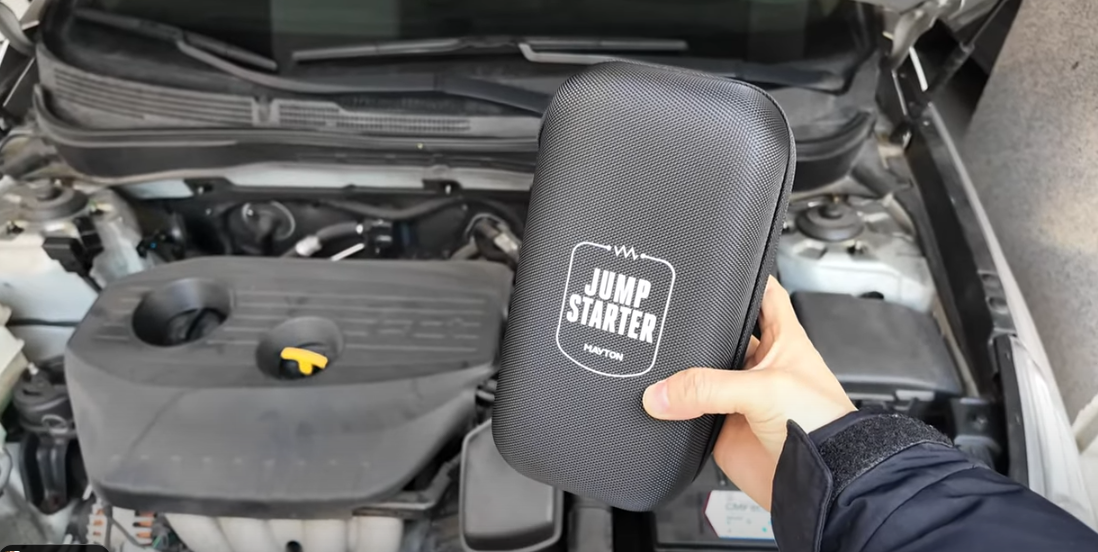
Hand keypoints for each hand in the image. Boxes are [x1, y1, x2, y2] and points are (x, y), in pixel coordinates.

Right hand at [641, 277, 854, 509]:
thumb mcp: (765, 389)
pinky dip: (672, 413)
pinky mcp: (723, 430)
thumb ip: (708, 386)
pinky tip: (657, 406)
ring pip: (699, 377)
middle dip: (695, 329)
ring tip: (651, 362)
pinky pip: (689, 417)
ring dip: (680, 375)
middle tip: (663, 318)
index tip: (711, 266)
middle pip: (718, 335)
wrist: (822, 484)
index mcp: (783, 339)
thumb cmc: (823, 426)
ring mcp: (739, 398)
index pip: (762, 294)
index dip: (741, 277)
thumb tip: (659, 393)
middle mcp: (759, 365)